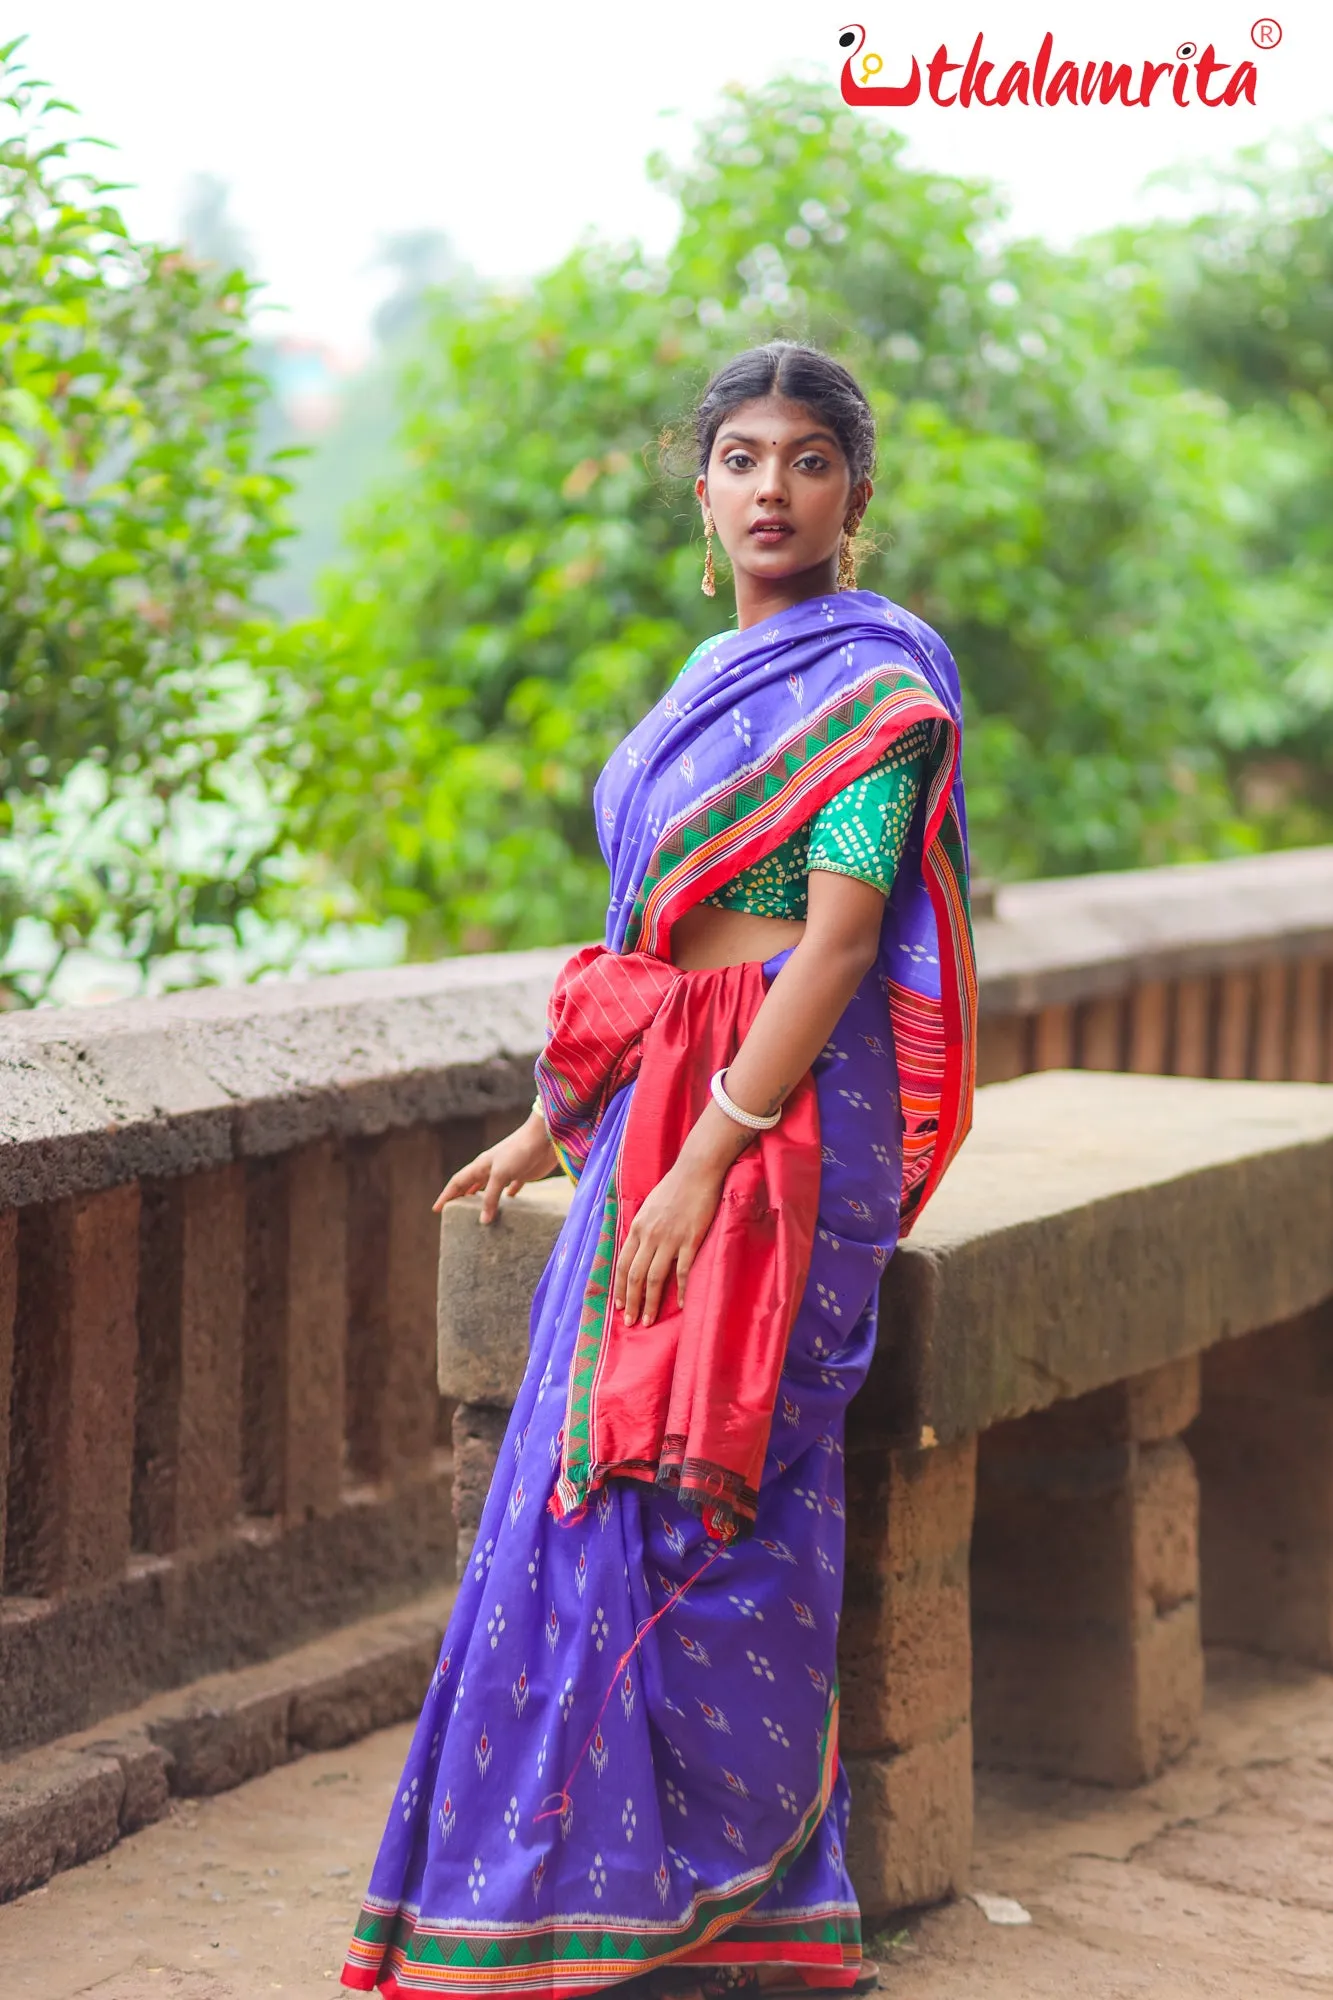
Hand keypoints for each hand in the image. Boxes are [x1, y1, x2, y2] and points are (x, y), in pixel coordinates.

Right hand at [433, 1113, 558, 1224]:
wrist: (544, 1137)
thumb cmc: (519, 1151)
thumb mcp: (500, 1174)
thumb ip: (491, 1196)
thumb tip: (483, 1220)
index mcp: (481, 1165)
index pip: (458, 1182)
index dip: (447, 1195)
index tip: (436, 1209)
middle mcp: (490, 1168)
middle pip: (471, 1184)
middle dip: (460, 1197)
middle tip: (453, 1213)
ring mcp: (506, 1171)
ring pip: (489, 1187)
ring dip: (482, 1198)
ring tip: (477, 1211)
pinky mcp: (522, 1174)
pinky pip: (511, 1187)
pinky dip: (507, 1196)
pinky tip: (509, 1203)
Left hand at [612, 1156, 724, 1325]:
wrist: (696, 1171)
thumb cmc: (674, 1187)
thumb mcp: (649, 1207)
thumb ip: (643, 1228)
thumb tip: (639, 1249)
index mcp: (638, 1227)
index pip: (623, 1264)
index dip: (620, 1287)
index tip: (619, 1306)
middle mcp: (650, 1235)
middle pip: (635, 1276)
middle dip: (631, 1302)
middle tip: (630, 1322)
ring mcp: (670, 1239)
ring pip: (654, 1278)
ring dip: (650, 1302)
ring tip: (649, 1320)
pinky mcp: (690, 1240)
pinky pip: (682, 1271)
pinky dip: (679, 1290)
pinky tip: (679, 1304)